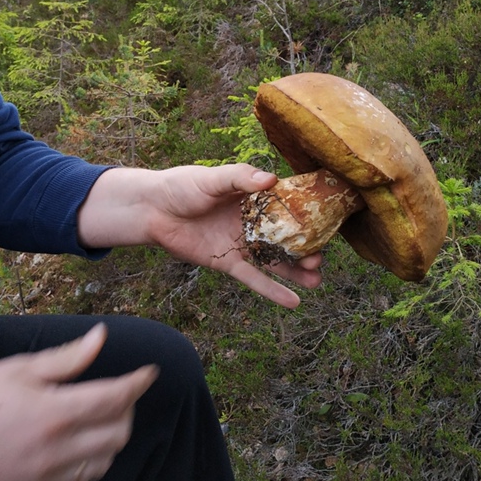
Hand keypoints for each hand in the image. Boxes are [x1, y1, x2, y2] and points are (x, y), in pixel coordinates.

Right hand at [0, 324, 157, 480]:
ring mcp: (50, 478)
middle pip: (119, 432)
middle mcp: (59, 449)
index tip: (151, 372)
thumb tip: (101, 337)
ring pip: (106, 461)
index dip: (139, 383)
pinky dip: (92, 464)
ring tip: (99, 416)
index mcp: (55, 412)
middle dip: (127, 408)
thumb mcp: (17, 371)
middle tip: (118, 391)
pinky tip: (80, 447)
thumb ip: (66, 359)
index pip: (115, 397)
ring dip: (112, 437)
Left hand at [79, 165, 322, 307]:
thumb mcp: (212, 178)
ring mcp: (241, 243)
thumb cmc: (182, 186)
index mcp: (252, 196)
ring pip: (274, 260)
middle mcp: (252, 221)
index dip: (307, 214)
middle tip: (321, 258)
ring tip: (318, 279)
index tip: (328, 223)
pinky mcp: (227, 263)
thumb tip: (271, 179)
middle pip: (285, 236)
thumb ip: (239, 178)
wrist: (152, 210)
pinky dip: (272, 290)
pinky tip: (295, 302)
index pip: (286, 206)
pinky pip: (253, 278)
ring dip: (296, 271)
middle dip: (306, 247)